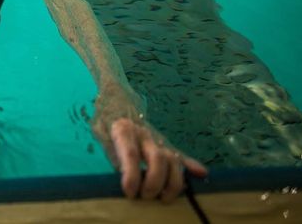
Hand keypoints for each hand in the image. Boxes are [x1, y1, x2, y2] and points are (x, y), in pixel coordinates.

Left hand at [92, 89, 207, 200]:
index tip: (129, 192)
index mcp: (124, 130)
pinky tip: (201, 174)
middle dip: (154, 181)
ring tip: (165, 198)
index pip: (130, 154)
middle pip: (157, 158)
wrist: (118, 103)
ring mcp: (158, 139)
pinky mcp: (166, 144)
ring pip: (173, 159)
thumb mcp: (100, 136)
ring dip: (172, 182)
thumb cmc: (106, 125)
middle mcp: (144, 134)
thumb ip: (112, 155)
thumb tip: (123, 179)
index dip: (131, 175)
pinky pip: (181, 155)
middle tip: (146, 196)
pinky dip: (191, 165)